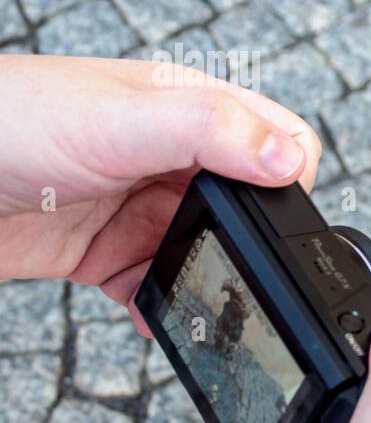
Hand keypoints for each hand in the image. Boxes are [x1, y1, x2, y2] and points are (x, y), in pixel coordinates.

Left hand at [0, 56, 320, 327]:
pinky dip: (165, 307)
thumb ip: (210, 131)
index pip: (279, 137)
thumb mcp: (119, 120)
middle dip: (253, 242)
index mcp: (189, 106)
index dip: (289, 176)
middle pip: (250, 203)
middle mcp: (172, 154)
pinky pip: (158, 284)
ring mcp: (139, 204)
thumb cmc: (6, 121)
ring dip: (210, 279)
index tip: (273, 217)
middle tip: (242, 272)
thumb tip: (288, 160)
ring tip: (202, 302)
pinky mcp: (106, 249)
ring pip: (208, 250)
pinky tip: (154, 316)